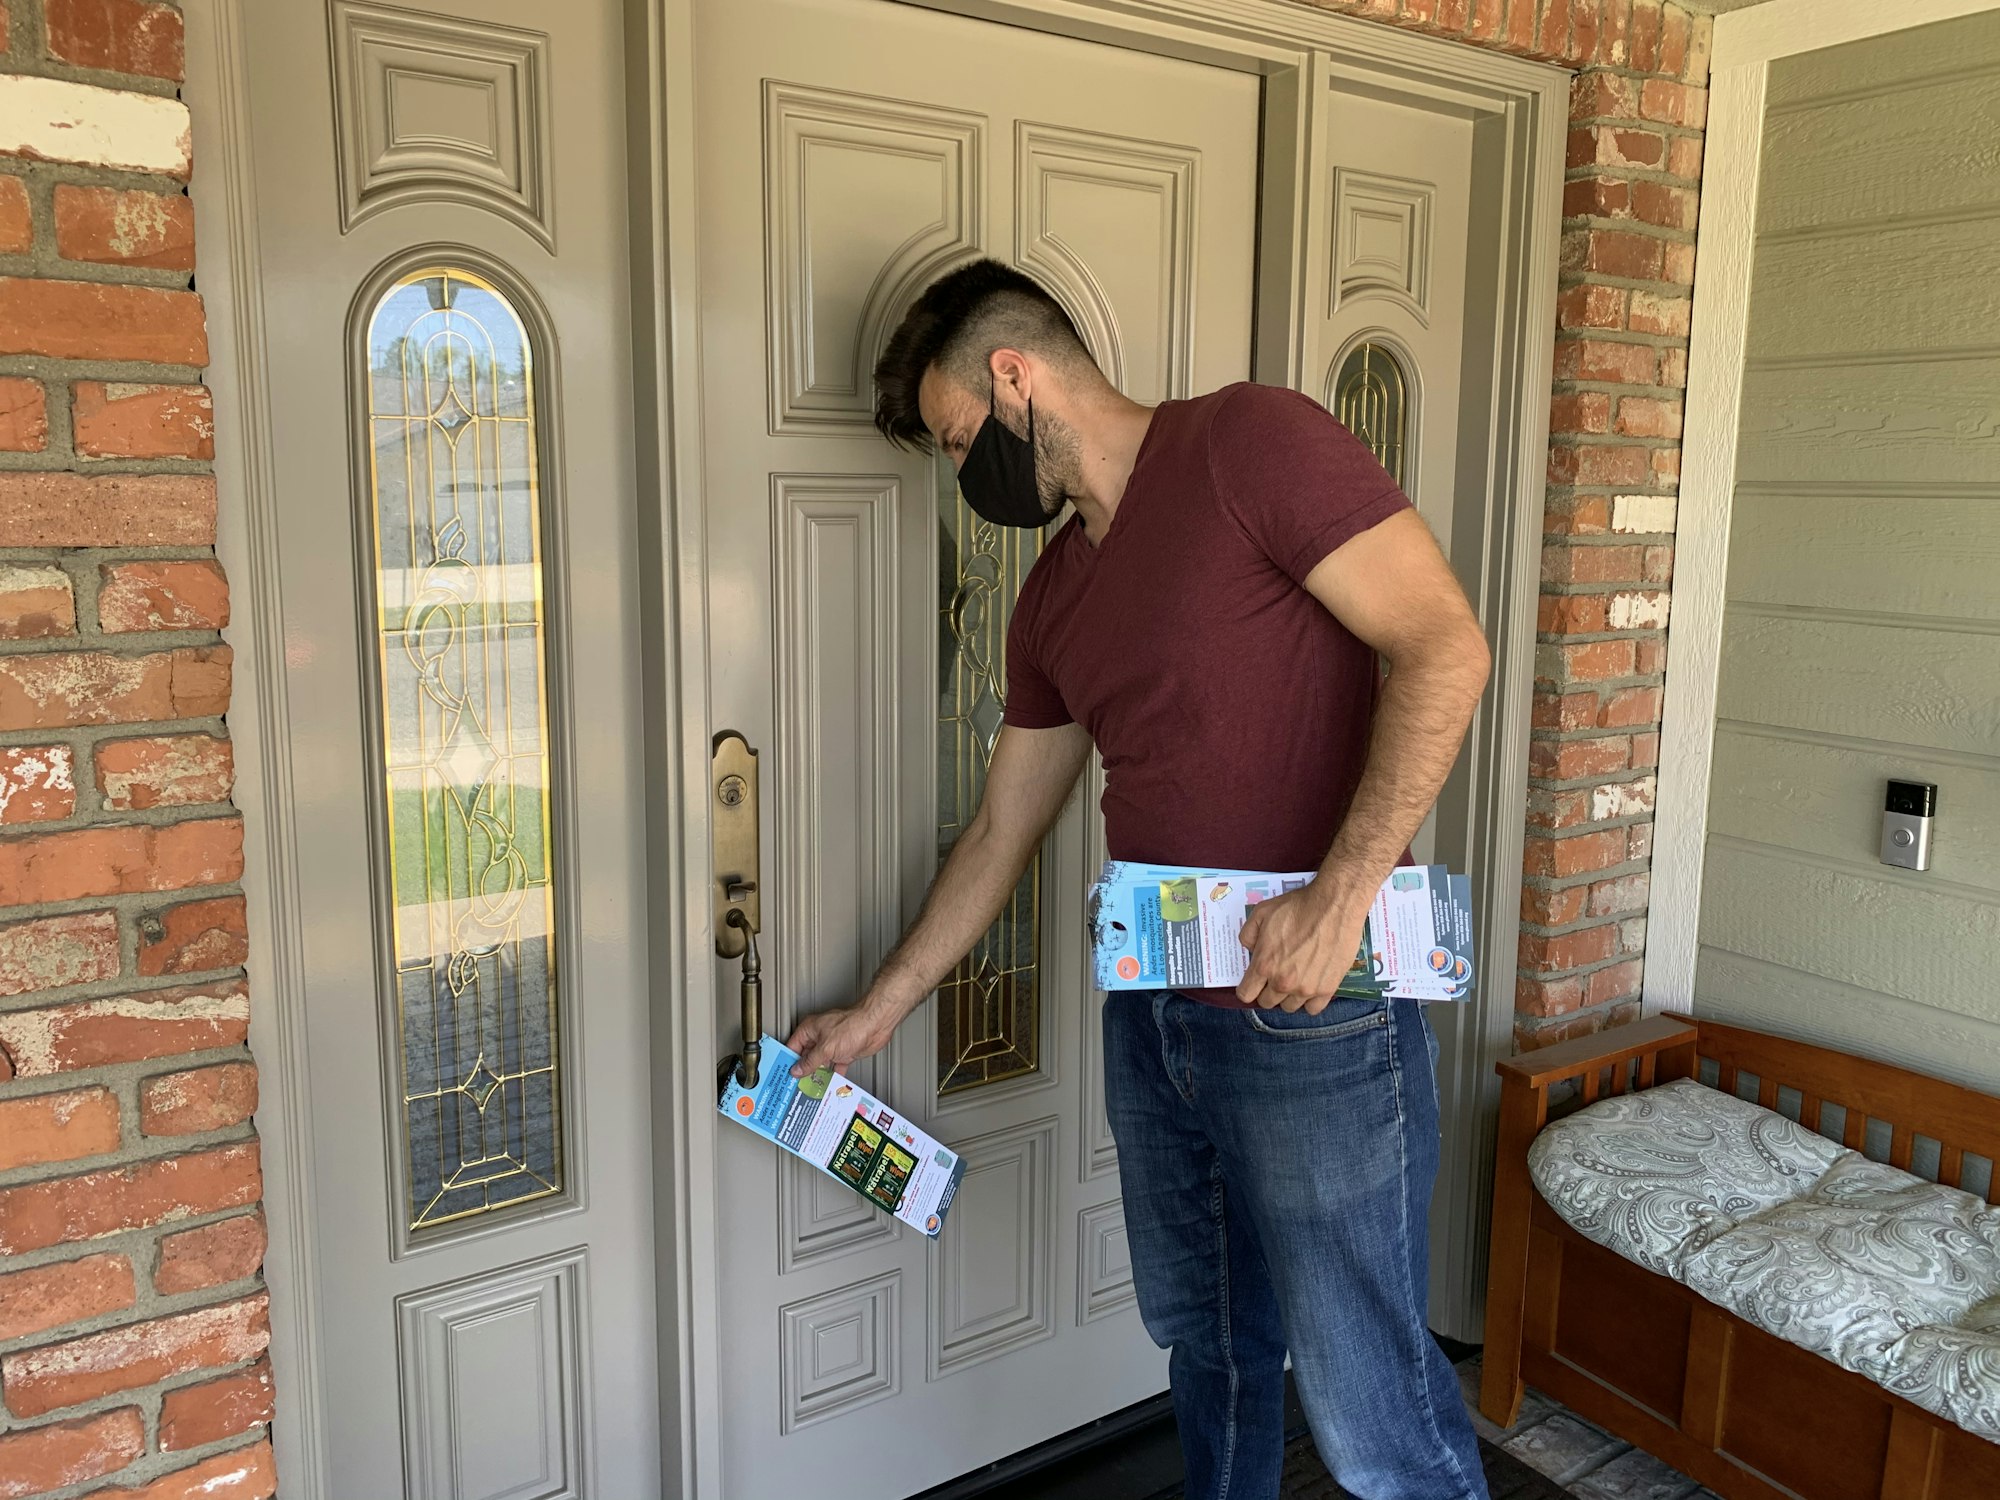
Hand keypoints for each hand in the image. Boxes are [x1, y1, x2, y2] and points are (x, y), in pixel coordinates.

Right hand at [785, 999, 898, 1077]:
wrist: (877, 1024)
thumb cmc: (853, 1025)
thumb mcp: (826, 1048)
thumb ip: (810, 1061)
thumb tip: (797, 1070)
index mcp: (810, 1029)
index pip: (792, 1047)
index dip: (788, 1061)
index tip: (784, 1075)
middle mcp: (819, 1036)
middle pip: (805, 1056)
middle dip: (802, 1071)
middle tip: (796, 1086)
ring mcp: (832, 1044)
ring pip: (820, 1062)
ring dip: (817, 1075)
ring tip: (810, 1088)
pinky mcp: (845, 1052)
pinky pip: (834, 1066)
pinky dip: (832, 1075)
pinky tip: (829, 1084)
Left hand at [1236, 882, 1368, 1012]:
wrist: (1334, 906)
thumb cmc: (1298, 907)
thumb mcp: (1262, 913)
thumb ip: (1248, 935)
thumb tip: (1250, 950)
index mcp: (1264, 965)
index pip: (1246, 994)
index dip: (1247, 988)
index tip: (1253, 982)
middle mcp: (1283, 982)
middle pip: (1267, 1003)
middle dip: (1268, 990)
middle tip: (1277, 975)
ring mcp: (1306, 989)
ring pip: (1290, 1007)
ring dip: (1288, 996)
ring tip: (1295, 979)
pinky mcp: (1327, 989)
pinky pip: (1313, 1009)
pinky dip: (1310, 1001)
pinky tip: (1310, 986)